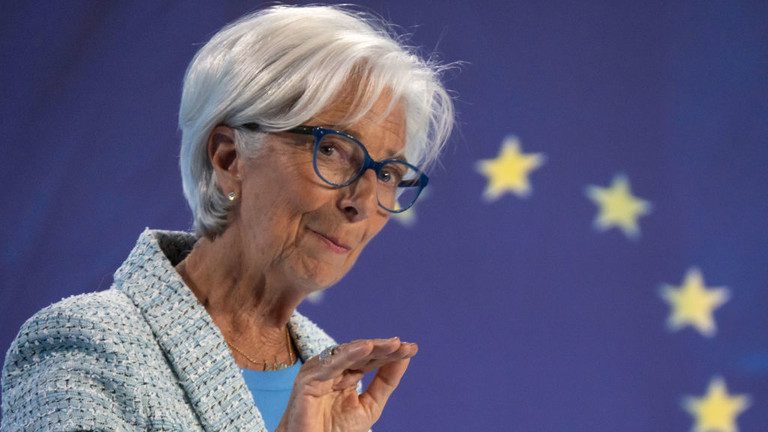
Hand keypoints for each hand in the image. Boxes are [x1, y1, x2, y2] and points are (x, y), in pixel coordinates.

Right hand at [275, 337, 417, 431]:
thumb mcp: (369, 405)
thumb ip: (385, 382)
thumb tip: (404, 357)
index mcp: (345, 373)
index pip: (370, 358)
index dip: (390, 353)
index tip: (412, 349)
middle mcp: (332, 369)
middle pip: (361, 353)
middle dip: (384, 348)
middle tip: (405, 346)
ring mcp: (319, 372)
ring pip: (348, 353)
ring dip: (371, 347)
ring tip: (392, 344)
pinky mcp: (308, 379)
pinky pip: (331, 364)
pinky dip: (349, 354)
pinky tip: (367, 347)